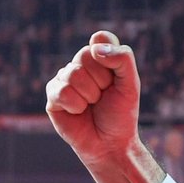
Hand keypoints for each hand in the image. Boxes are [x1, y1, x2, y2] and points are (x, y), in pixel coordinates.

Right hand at [45, 30, 162, 182]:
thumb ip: (122, 59)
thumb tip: (94, 48)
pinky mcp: (52, 96)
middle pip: (86, 55)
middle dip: (101, 81)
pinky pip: (62, 91)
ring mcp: (64, 79)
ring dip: (89, 96)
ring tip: (92, 106)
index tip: (114, 77)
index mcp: (99, 57)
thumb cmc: (121, 114)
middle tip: (104, 97)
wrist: (110, 144)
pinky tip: (78, 112)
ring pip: (73, 74)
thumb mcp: (131, 84)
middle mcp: (80, 64)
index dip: (110, 59)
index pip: (101, 39)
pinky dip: (76, 106)